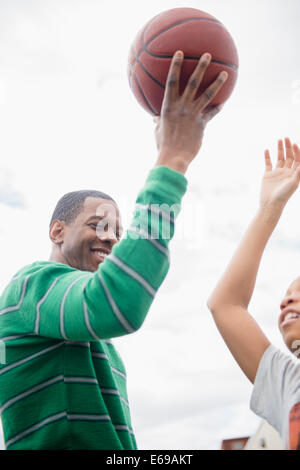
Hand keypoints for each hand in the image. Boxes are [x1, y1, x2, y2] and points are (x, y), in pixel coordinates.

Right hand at [154, 51, 227, 173]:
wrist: (174, 157)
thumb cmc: (163, 145)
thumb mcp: (158, 130)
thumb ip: (159, 121)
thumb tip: (156, 117)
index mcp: (168, 107)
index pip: (171, 82)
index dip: (176, 66)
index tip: (180, 53)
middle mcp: (182, 107)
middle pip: (193, 83)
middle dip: (201, 67)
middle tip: (208, 55)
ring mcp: (193, 115)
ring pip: (207, 95)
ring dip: (217, 83)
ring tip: (225, 73)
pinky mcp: (202, 124)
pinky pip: (211, 112)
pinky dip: (217, 107)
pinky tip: (224, 101)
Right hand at [260, 138, 299, 207]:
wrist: (270, 204)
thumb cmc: (283, 195)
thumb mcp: (293, 183)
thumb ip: (298, 172)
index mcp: (294, 173)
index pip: (297, 159)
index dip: (296, 151)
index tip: (293, 144)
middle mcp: (286, 172)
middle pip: (289, 156)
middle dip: (288, 147)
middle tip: (286, 138)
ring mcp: (277, 173)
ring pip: (279, 158)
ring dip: (279, 149)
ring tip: (279, 139)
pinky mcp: (268, 175)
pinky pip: (268, 163)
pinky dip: (267, 156)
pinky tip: (267, 149)